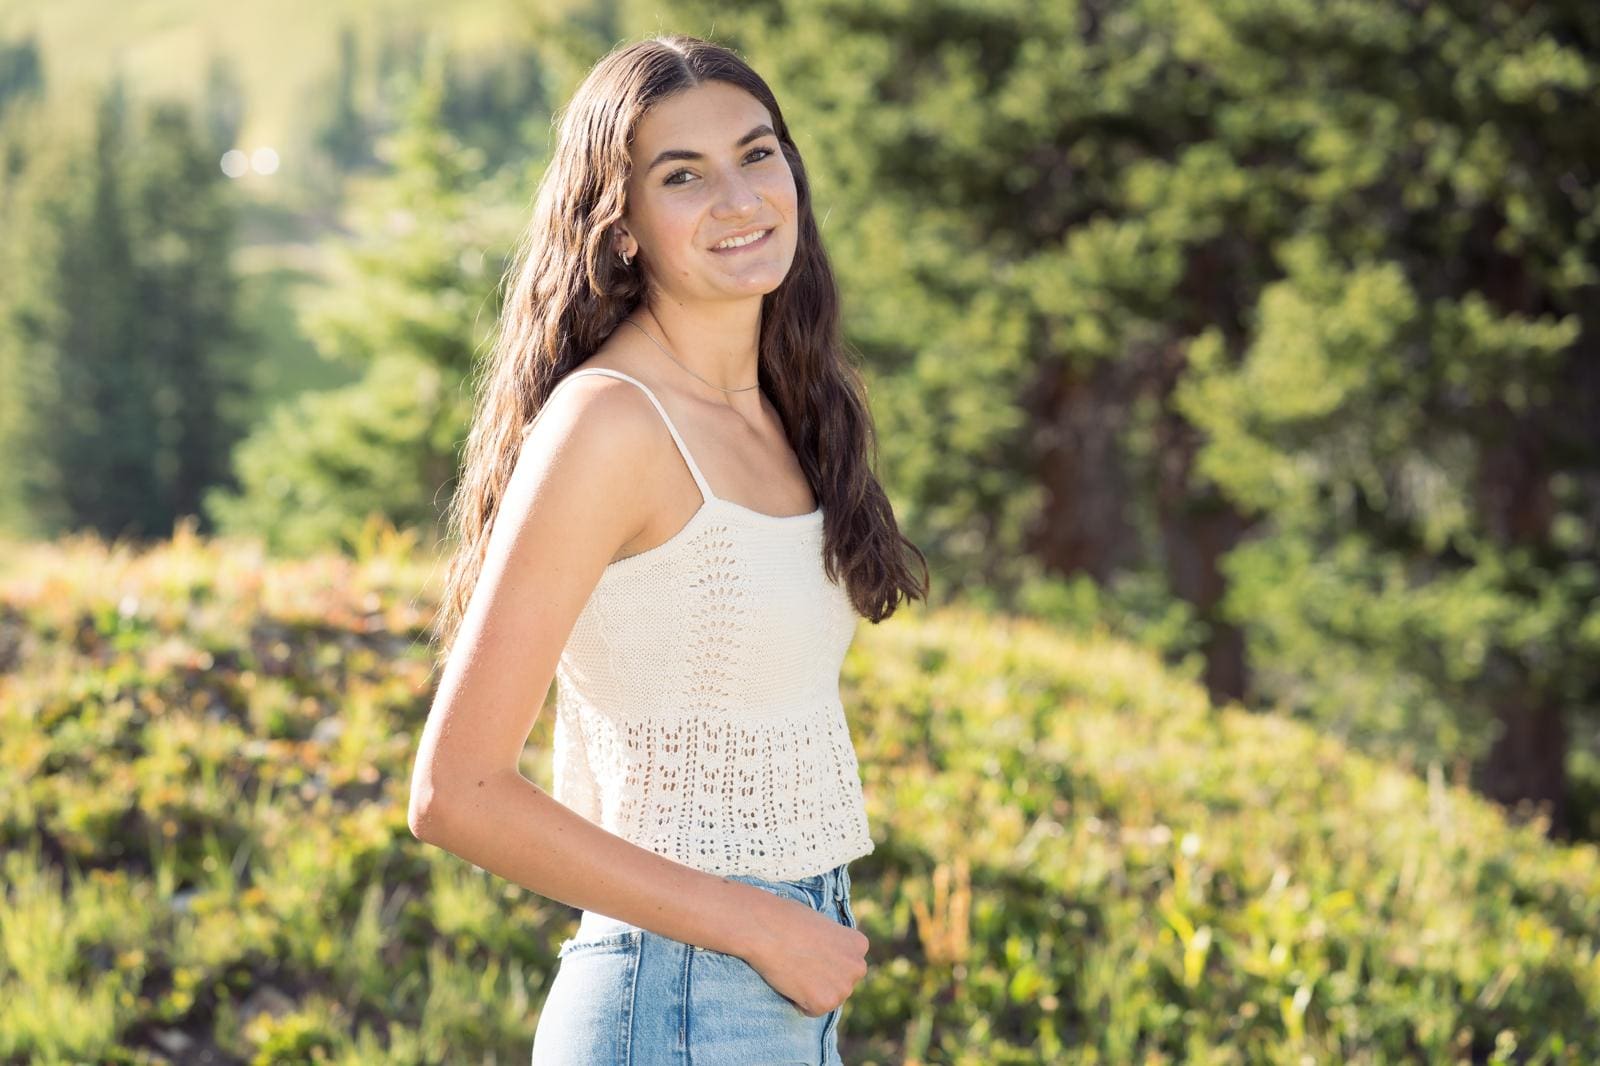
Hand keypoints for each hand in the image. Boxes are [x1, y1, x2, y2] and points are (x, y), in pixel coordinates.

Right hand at [738, 889, 869, 1017]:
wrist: (765, 928)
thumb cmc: (787, 920)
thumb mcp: (823, 926)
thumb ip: (834, 945)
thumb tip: (828, 962)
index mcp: (859, 944)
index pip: (847, 965)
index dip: (825, 960)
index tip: (809, 949)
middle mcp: (858, 967)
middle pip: (841, 984)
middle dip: (823, 979)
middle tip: (800, 962)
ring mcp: (843, 987)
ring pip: (828, 999)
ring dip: (811, 991)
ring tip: (795, 968)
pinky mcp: (825, 1003)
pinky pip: (812, 1011)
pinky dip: (799, 1002)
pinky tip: (790, 981)